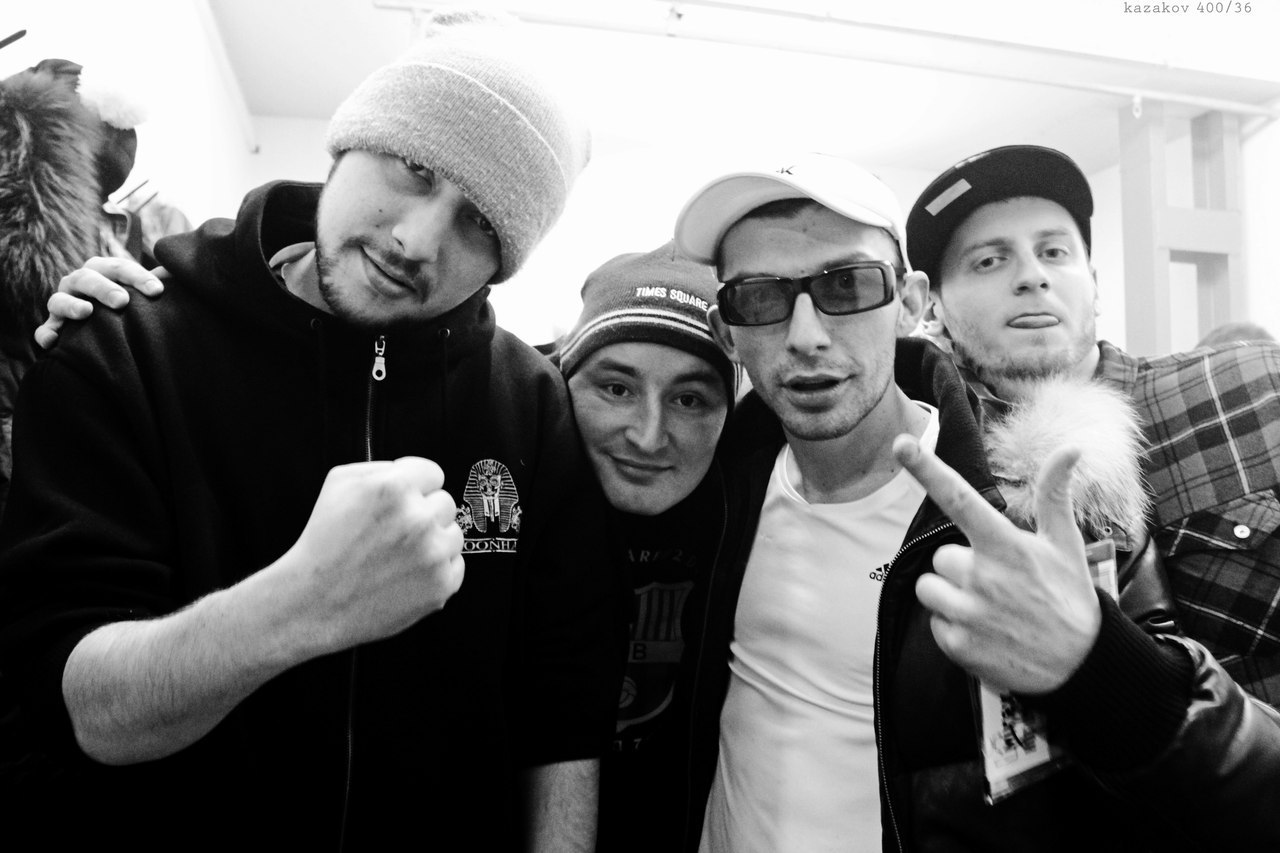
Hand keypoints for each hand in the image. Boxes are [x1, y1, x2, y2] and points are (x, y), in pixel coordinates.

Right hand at [34, 257, 167, 349]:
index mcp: (103, 270)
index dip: (139, 277)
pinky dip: (46, 333)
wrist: (105, 320)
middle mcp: (80, 282)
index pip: (120, 268)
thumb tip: (188, 278)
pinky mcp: (54, 325)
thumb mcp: (145, 291)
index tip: (158, 291)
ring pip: (59, 299)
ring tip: (87, 313)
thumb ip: (161, 283)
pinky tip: (53, 342)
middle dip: (104, 288)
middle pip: (88, 278)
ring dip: (71, 305)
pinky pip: (44, 329)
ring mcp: (64, 302)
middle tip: (122, 301)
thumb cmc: (132, 303)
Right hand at [274, 456, 465, 653]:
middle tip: (395, 532)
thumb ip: (380, 467)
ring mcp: (433, 553)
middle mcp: (418, 518)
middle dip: (424, 514)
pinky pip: (456, 565)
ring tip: (399, 555)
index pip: (433, 473)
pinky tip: (407, 574)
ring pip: (453, 534)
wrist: (315, 602)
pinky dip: (437, 570)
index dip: (417, 487)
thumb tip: (409, 469)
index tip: (407, 500)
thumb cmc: (324, 545)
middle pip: (446, 503)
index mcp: (394, 488)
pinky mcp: (442, 583)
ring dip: (434, 542)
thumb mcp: (338, 484)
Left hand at [892, 435, 1101, 694]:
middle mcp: (983, 576)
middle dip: (961, 567)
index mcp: (1006, 545)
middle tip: (999, 583)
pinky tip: (986, 632)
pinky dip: (954, 628)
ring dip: (951, 596)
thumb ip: (1055, 496)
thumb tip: (1071, 449)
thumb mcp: (1065, 545)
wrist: (1082, 666)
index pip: (959, 498)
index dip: (927, 470)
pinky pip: (934, 624)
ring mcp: (969, 612)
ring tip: (989, 608)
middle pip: (941, 557)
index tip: (901, 444)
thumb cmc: (1069, 597)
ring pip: (929, 589)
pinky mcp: (959, 645)